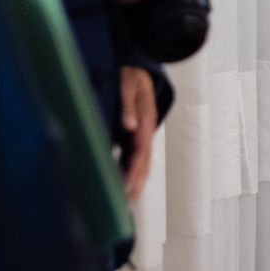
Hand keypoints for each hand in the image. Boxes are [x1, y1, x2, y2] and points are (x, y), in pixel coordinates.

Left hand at [118, 67, 159, 201]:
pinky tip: (123, 182)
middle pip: (144, 160)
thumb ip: (129, 105)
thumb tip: (129, 126)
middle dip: (137, 182)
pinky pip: (135, 156)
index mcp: (146, 119)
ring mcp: (142, 133)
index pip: (141, 150)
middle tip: (129, 202)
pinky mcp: (135, 134)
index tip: (127, 185)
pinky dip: (131, 170)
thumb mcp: (129, 85)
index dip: (134, 169)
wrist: (138, 68)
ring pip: (141, 161)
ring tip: (128, 200)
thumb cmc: (131, 75)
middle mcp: (146, 129)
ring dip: (136, 180)